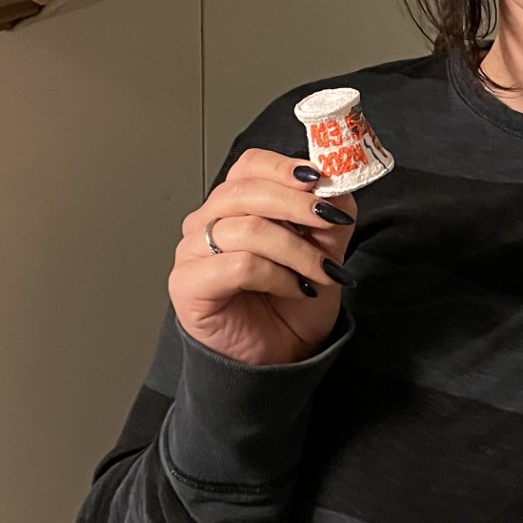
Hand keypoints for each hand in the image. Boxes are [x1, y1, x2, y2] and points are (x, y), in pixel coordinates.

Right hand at [169, 149, 358, 365]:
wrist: (279, 356)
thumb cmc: (292, 303)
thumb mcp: (325, 251)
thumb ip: (328, 215)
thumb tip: (335, 186)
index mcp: (233, 205)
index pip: (250, 165)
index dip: (286, 167)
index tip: (321, 180)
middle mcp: (206, 221)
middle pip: (247, 190)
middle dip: (299, 205)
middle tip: (332, 221)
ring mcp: (191, 252)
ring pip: (249, 228)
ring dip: (298, 250)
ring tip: (321, 273)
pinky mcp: (187, 284)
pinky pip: (240, 265)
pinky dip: (279, 276)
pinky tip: (296, 290)